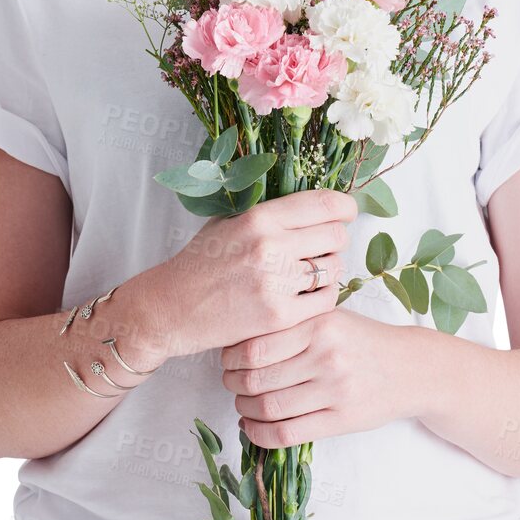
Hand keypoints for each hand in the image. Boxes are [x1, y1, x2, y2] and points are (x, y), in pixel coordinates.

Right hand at [158, 188, 355, 357]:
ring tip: (312, 271)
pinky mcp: (279, 316)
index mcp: (259, 218)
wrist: (172, 307)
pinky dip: (323, 296)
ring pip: (333, 269)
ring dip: (329, 268)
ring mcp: (276, 283)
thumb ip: (270, 212)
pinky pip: (326, 300)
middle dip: (336, 239)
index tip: (347, 212)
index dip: (345, 207)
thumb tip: (315, 203)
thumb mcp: (229, 221)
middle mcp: (270, 247)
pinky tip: (308, 294)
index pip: (324, 204)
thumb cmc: (201, 262)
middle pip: (336, 236)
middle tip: (325, 245)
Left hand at [221, 308, 410, 448]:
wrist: (410, 367)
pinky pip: (288, 434)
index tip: (227, 361)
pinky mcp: (341, 420)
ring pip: (269, 408)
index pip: (256, 346)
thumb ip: (292, 325)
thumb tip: (238, 341)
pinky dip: (260, 435)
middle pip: (258, 378)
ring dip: (244, 410)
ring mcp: (335, 390)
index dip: (231, 358)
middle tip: (230, 383)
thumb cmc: (362, 340)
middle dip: (234, 385)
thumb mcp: (330, 317)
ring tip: (242, 405)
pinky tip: (252, 427)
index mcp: (319, 324)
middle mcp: (326, 356)